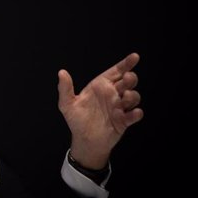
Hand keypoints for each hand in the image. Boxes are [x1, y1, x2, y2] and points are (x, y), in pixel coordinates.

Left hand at [57, 53, 142, 168]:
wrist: (84, 140)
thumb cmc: (76, 120)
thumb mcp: (67, 104)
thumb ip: (65, 88)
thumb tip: (61, 73)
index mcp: (100, 86)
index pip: (116, 72)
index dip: (126, 63)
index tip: (134, 57)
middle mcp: (112, 94)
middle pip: (127, 82)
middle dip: (130, 78)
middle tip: (127, 78)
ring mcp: (119, 107)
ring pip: (133, 97)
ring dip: (132, 96)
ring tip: (123, 97)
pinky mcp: (124, 121)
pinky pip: (134, 115)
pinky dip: (135, 113)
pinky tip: (133, 113)